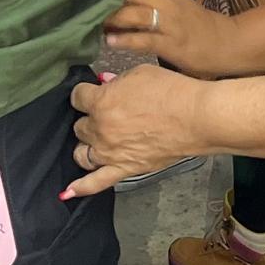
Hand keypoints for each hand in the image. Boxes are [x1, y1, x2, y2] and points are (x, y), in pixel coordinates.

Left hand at [65, 64, 208, 197]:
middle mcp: (100, 130)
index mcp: (101, 102)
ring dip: (86, 144)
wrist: (196, 117)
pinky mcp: (124, 169)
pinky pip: (96, 183)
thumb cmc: (172, 91)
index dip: (85, 93)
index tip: (93, 91)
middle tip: (107, 112)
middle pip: (80, 126)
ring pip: (82, 153)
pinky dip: (80, 188)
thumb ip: (116, 80)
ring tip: (96, 140)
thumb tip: (104, 83)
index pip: (78, 97)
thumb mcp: (140, 73)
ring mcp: (110, 153)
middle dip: (90, 117)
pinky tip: (68, 192)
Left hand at [101, 0, 235, 75]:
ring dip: (112, 19)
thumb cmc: (196, 26)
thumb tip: (114, 4)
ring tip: (92, 25)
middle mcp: (166, 2)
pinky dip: (125, 39)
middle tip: (84, 9)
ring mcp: (169, 23)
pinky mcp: (172, 44)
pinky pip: (144, 39)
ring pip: (135, 15)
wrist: (227, 43)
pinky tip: (110, 41)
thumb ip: (148, 3)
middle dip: (106, 1)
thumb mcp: (172, 6)